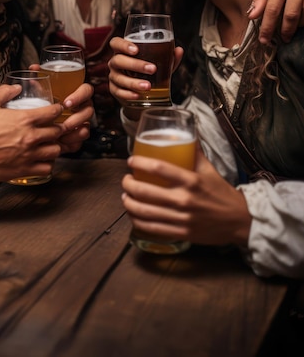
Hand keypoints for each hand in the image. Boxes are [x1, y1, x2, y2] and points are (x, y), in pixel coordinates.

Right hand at [0, 84, 64, 181]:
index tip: (57, 110)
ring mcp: (28, 155)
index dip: (58, 109)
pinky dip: (48, 163)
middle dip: (58, 128)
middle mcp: (30, 137)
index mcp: (24, 119)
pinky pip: (47, 168)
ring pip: (56, 150)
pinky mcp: (24, 170)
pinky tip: (42, 159)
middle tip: (54, 127)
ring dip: (55, 146)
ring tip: (49, 144)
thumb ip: (4, 92)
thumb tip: (16, 87)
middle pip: (58, 132)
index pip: (53, 112)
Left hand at [29, 63, 93, 152]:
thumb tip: (34, 68)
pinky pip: (80, 141)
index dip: (79, 96)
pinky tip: (63, 143)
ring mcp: (81, 122)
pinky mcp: (77, 136)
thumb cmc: (46, 99)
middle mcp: (82, 107)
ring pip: (86, 128)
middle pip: (89, 111)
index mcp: (77, 93)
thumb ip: (40, 77)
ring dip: (75, 132)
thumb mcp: (42, 88)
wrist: (39, 120)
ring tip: (62, 135)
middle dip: (78, 118)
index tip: (67, 102)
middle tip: (65, 123)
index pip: (86, 90)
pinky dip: (72, 143)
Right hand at [108, 36, 183, 103]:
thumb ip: (168, 57)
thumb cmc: (148, 73)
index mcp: (124, 51)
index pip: (116, 43)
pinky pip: (118, 91)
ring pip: (118, 77)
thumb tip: (178, 50)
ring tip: (148, 86)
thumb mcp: (159, 64)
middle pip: (118, 60)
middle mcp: (116, 63)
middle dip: (135, 64)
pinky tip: (138, 95)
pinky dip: (128, 94)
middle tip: (152, 69)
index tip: (136, 49)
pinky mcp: (114, 90)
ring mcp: (114, 76)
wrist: (142, 94)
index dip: (123, 45)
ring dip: (133, 82)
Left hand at [121, 148, 251, 247]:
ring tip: (125, 196)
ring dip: (129, 203)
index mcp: (191, 180)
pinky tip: (133, 214)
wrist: (239, 221)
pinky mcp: (180, 234)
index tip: (131, 161)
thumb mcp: (209, 169)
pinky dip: (137, 221)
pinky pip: (151, 228)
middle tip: (126, 179)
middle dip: (128, 184)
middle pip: (145, 191)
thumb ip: (194, 152)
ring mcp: (181, 219)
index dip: (140, 163)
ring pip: (144, 211)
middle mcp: (184, 200)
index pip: (158, 168)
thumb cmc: (221, 192)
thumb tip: (186, 131)